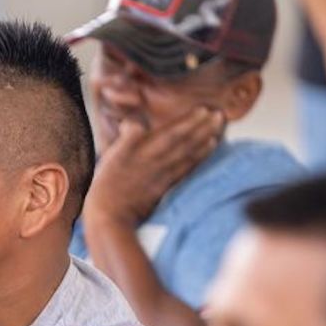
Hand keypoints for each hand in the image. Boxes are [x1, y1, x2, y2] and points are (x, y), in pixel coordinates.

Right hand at [84, 106, 223, 228]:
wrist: (111, 216)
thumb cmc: (106, 186)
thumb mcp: (110, 158)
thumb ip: (125, 139)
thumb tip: (133, 123)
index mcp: (142, 153)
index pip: (169, 134)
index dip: (187, 122)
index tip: (203, 109)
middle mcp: (156, 162)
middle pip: (183, 143)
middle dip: (202, 128)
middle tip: (219, 115)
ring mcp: (162, 175)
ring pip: (187, 155)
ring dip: (204, 141)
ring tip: (218, 129)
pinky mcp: (164, 188)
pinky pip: (185, 170)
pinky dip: (199, 158)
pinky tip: (208, 150)